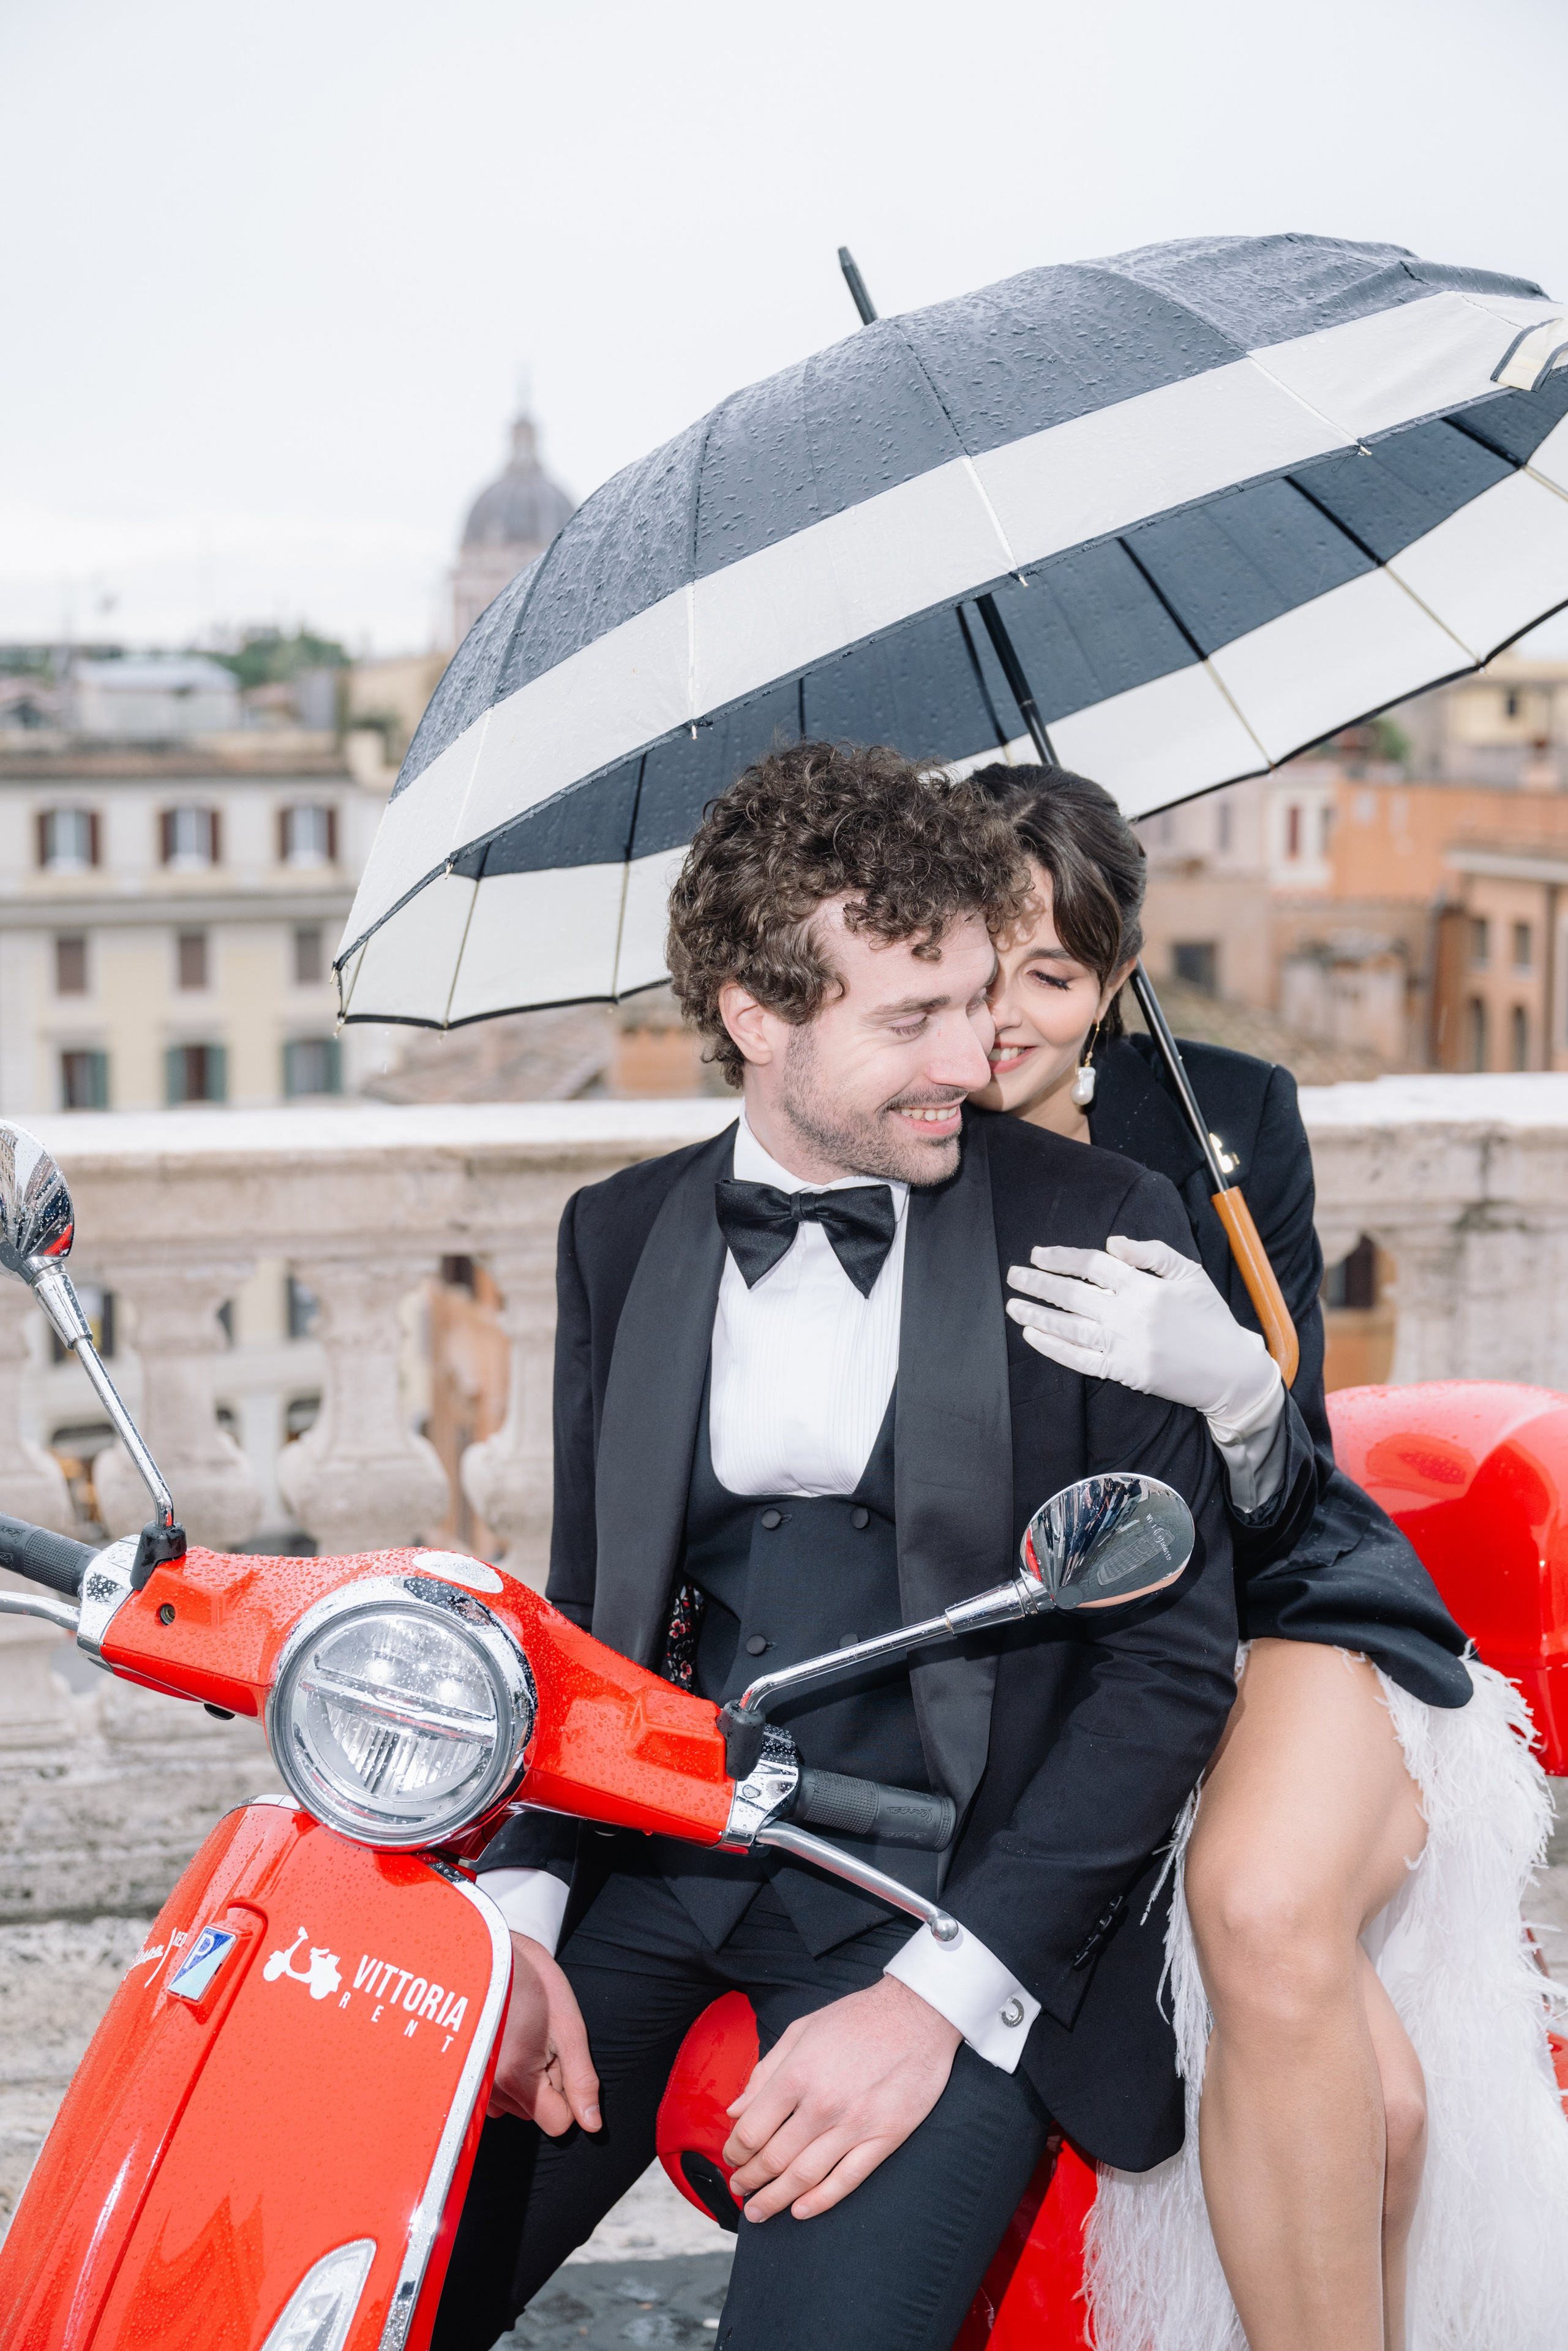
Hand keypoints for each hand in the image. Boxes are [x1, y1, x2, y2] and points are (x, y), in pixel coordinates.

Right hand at [487, 1932, 600, 2135]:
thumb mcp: (569, 2028)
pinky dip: (505, 2077)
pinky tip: (506, 2042)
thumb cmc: (531, 1982)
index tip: (561, 2057)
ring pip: (516, 2105)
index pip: (558, 2123)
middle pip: (536, 2113)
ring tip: (522, 2037)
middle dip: (546, 2083)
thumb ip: (581, 2080)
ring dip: (525, 2080)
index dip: (569, 2093)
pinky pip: (494, 2095)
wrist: (490, 1952)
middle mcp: (488, 2089)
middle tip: (540, 2040)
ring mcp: (473, 2083)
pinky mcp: (464, 2074)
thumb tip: (592, 2124)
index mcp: (517, 2078)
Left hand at [721, 1975, 960, 2222]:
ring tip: (759, 2211)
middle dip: (749, 2180)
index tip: (731, 2159)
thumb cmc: (856, 2019)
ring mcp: (854, 2125)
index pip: (751, 2131)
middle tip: (739, 2189)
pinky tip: (800, 2210)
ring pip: (804, 2177)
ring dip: (775, 2199)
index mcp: (796, 2075)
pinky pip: (846, 2180)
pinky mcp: (884, 2138)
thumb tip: (735, 2110)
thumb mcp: (800, 2030)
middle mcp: (822, 2105)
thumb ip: (764, 2072)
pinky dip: (820, 2201)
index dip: (734, 2152)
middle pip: (773, 2159)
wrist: (917, 2014)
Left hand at [1006, 1232, 1281, 1433]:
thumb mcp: (1189, 1273)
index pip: (1093, 1265)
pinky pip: (1079, 1359)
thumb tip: (1112, 1242)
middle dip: (1038, 1284)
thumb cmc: (1209, 1317)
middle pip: (1073, 1294)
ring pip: (1070, 1327)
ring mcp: (1125, 1345)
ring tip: (1014, 1305)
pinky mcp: (1123, 1371)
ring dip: (1037, 1314)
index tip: (1039, 1255)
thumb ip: (1151, 1253)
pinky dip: (1053, 1347)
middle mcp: (1130, 1315)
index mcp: (1145, 1287)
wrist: (1229, 1370)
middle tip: (1014, 1275)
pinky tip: (1034, 1336)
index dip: (1062, 1258)